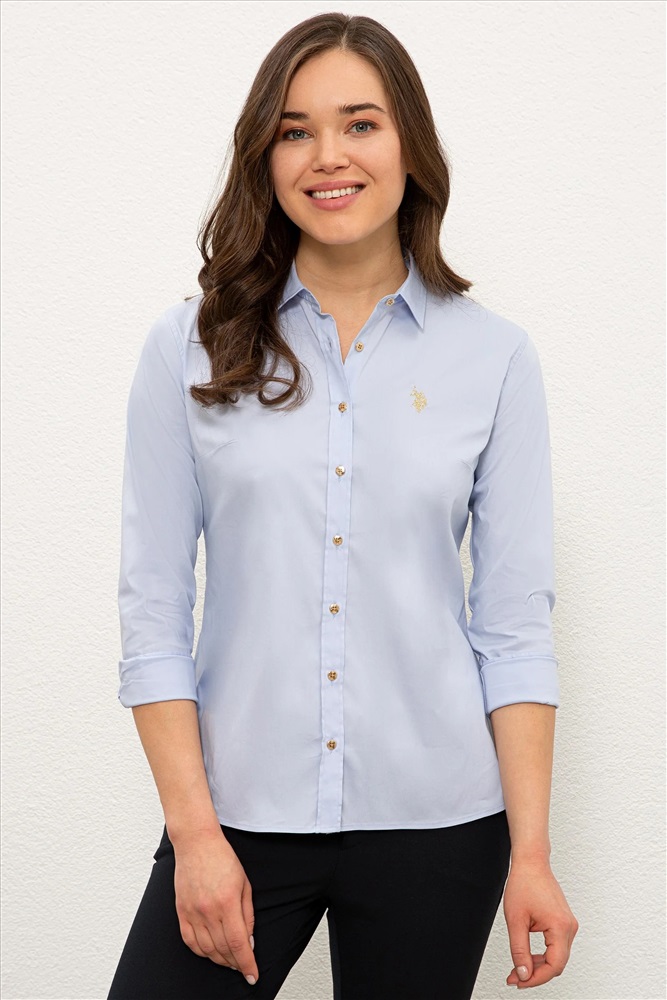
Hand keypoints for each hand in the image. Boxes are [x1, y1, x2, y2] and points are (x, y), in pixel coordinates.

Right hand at [172, 827, 258, 984]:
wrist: (197, 843)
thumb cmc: (223, 858)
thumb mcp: (245, 884)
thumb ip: (248, 915)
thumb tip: (249, 941)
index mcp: (227, 902)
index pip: (238, 943)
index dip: (247, 964)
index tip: (252, 975)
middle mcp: (208, 910)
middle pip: (223, 950)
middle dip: (236, 963)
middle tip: (244, 966)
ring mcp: (192, 912)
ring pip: (206, 949)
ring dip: (220, 960)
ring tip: (230, 960)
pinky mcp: (181, 911)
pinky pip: (189, 941)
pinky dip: (201, 952)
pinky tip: (211, 952)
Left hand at [503, 857, 577, 988]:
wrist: (531, 863)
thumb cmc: (524, 883)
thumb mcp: (515, 920)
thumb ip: (519, 950)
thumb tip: (523, 974)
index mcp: (560, 926)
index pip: (554, 965)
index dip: (536, 979)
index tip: (519, 982)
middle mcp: (569, 927)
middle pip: (557, 964)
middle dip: (535, 974)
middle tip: (515, 978)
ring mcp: (568, 924)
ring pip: (557, 957)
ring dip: (538, 966)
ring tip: (518, 968)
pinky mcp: (564, 922)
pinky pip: (556, 946)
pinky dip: (543, 955)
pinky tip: (528, 957)